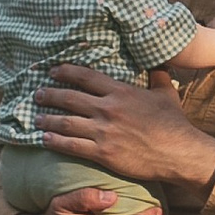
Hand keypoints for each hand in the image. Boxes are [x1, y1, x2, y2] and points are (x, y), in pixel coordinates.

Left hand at [33, 58, 214, 192]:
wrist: (179, 152)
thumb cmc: (174, 123)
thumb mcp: (166, 93)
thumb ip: (158, 76)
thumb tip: (160, 62)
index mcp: (121, 92)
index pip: (86, 77)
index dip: (66, 72)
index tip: (53, 71)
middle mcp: (108, 109)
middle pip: (70, 98)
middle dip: (50, 95)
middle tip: (37, 94)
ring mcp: (104, 131)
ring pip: (66, 122)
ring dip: (48, 119)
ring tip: (36, 118)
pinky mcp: (103, 152)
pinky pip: (72, 146)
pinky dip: (55, 141)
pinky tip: (44, 138)